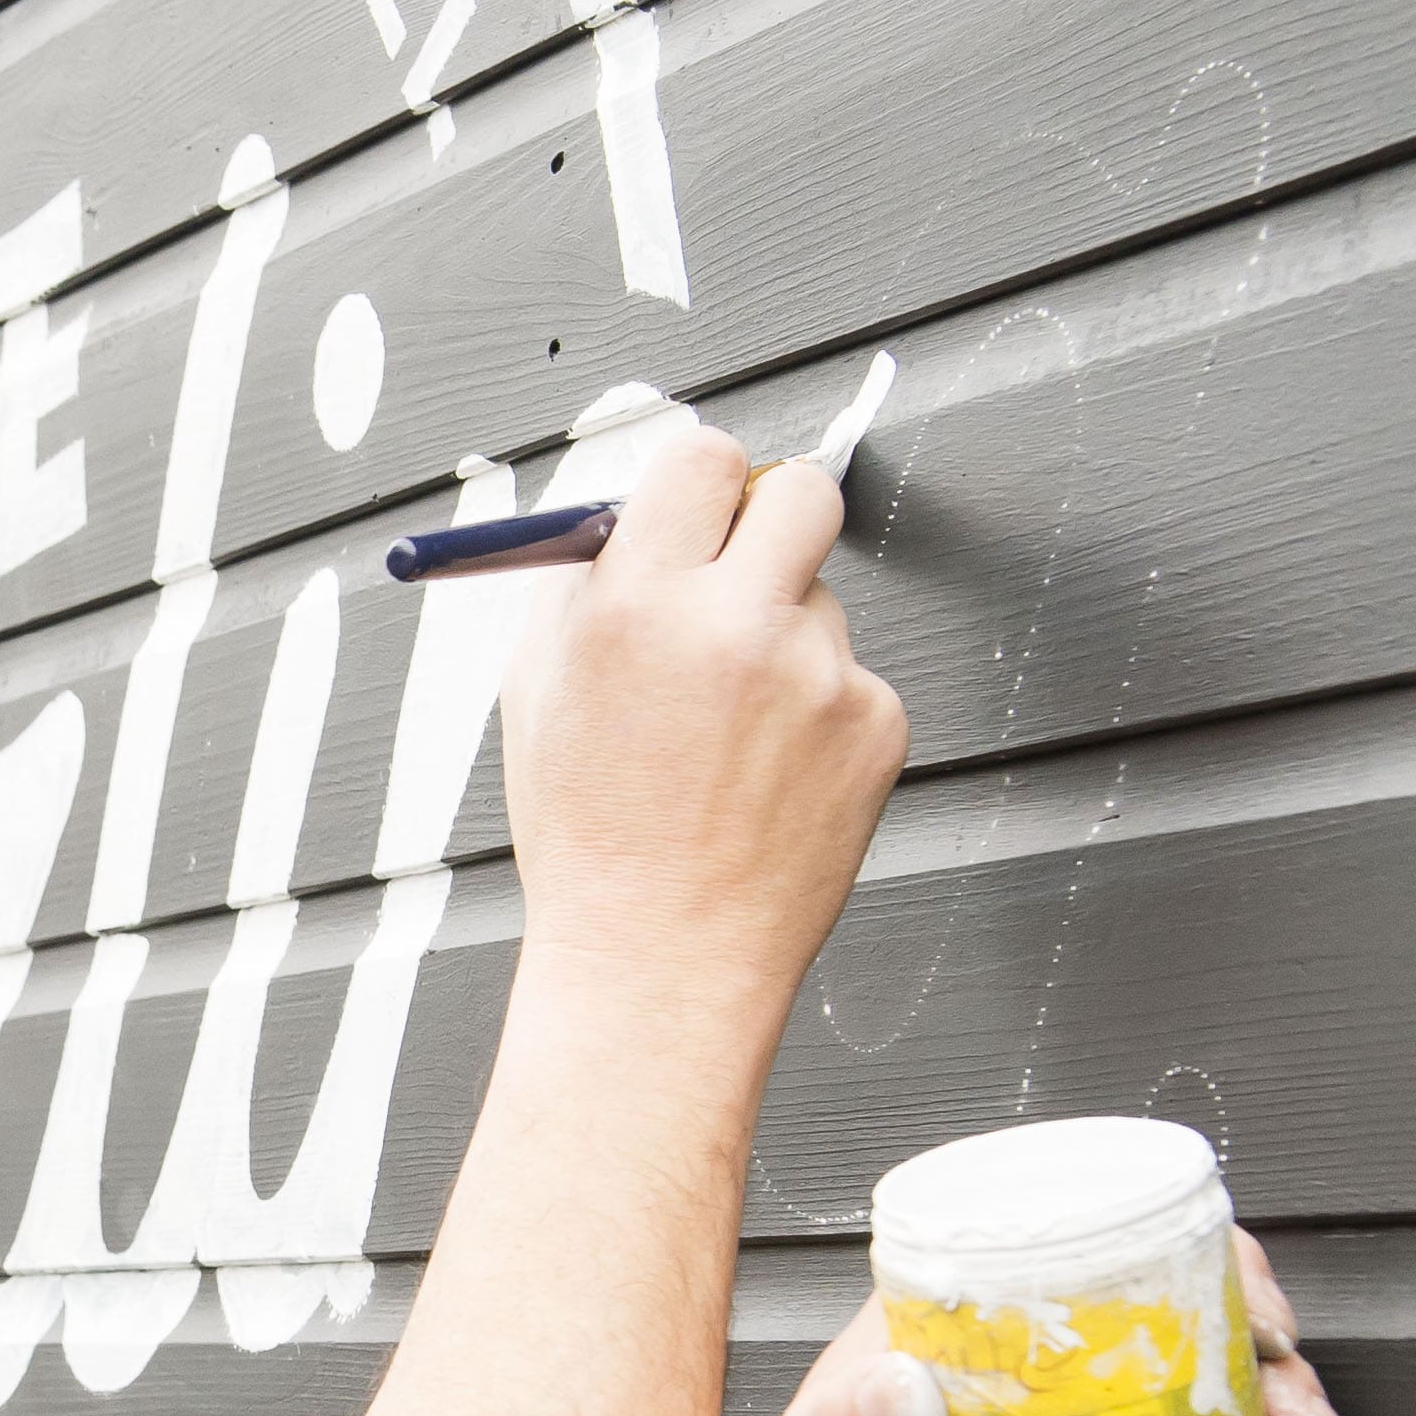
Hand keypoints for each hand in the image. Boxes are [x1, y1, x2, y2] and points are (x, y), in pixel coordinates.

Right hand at [502, 421, 907, 1011]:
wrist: (660, 959)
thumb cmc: (591, 837)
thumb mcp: (538, 690)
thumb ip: (586, 585)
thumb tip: (631, 511)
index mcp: (636, 601)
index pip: (703, 456)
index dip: (700, 480)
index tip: (698, 505)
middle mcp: (735, 623)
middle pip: (800, 490)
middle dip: (773, 517)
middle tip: (744, 568)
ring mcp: (819, 675)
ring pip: (822, 600)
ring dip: (785, 637)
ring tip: (728, 735)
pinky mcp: (876, 724)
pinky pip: (852, 679)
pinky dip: (817, 714)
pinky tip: (767, 778)